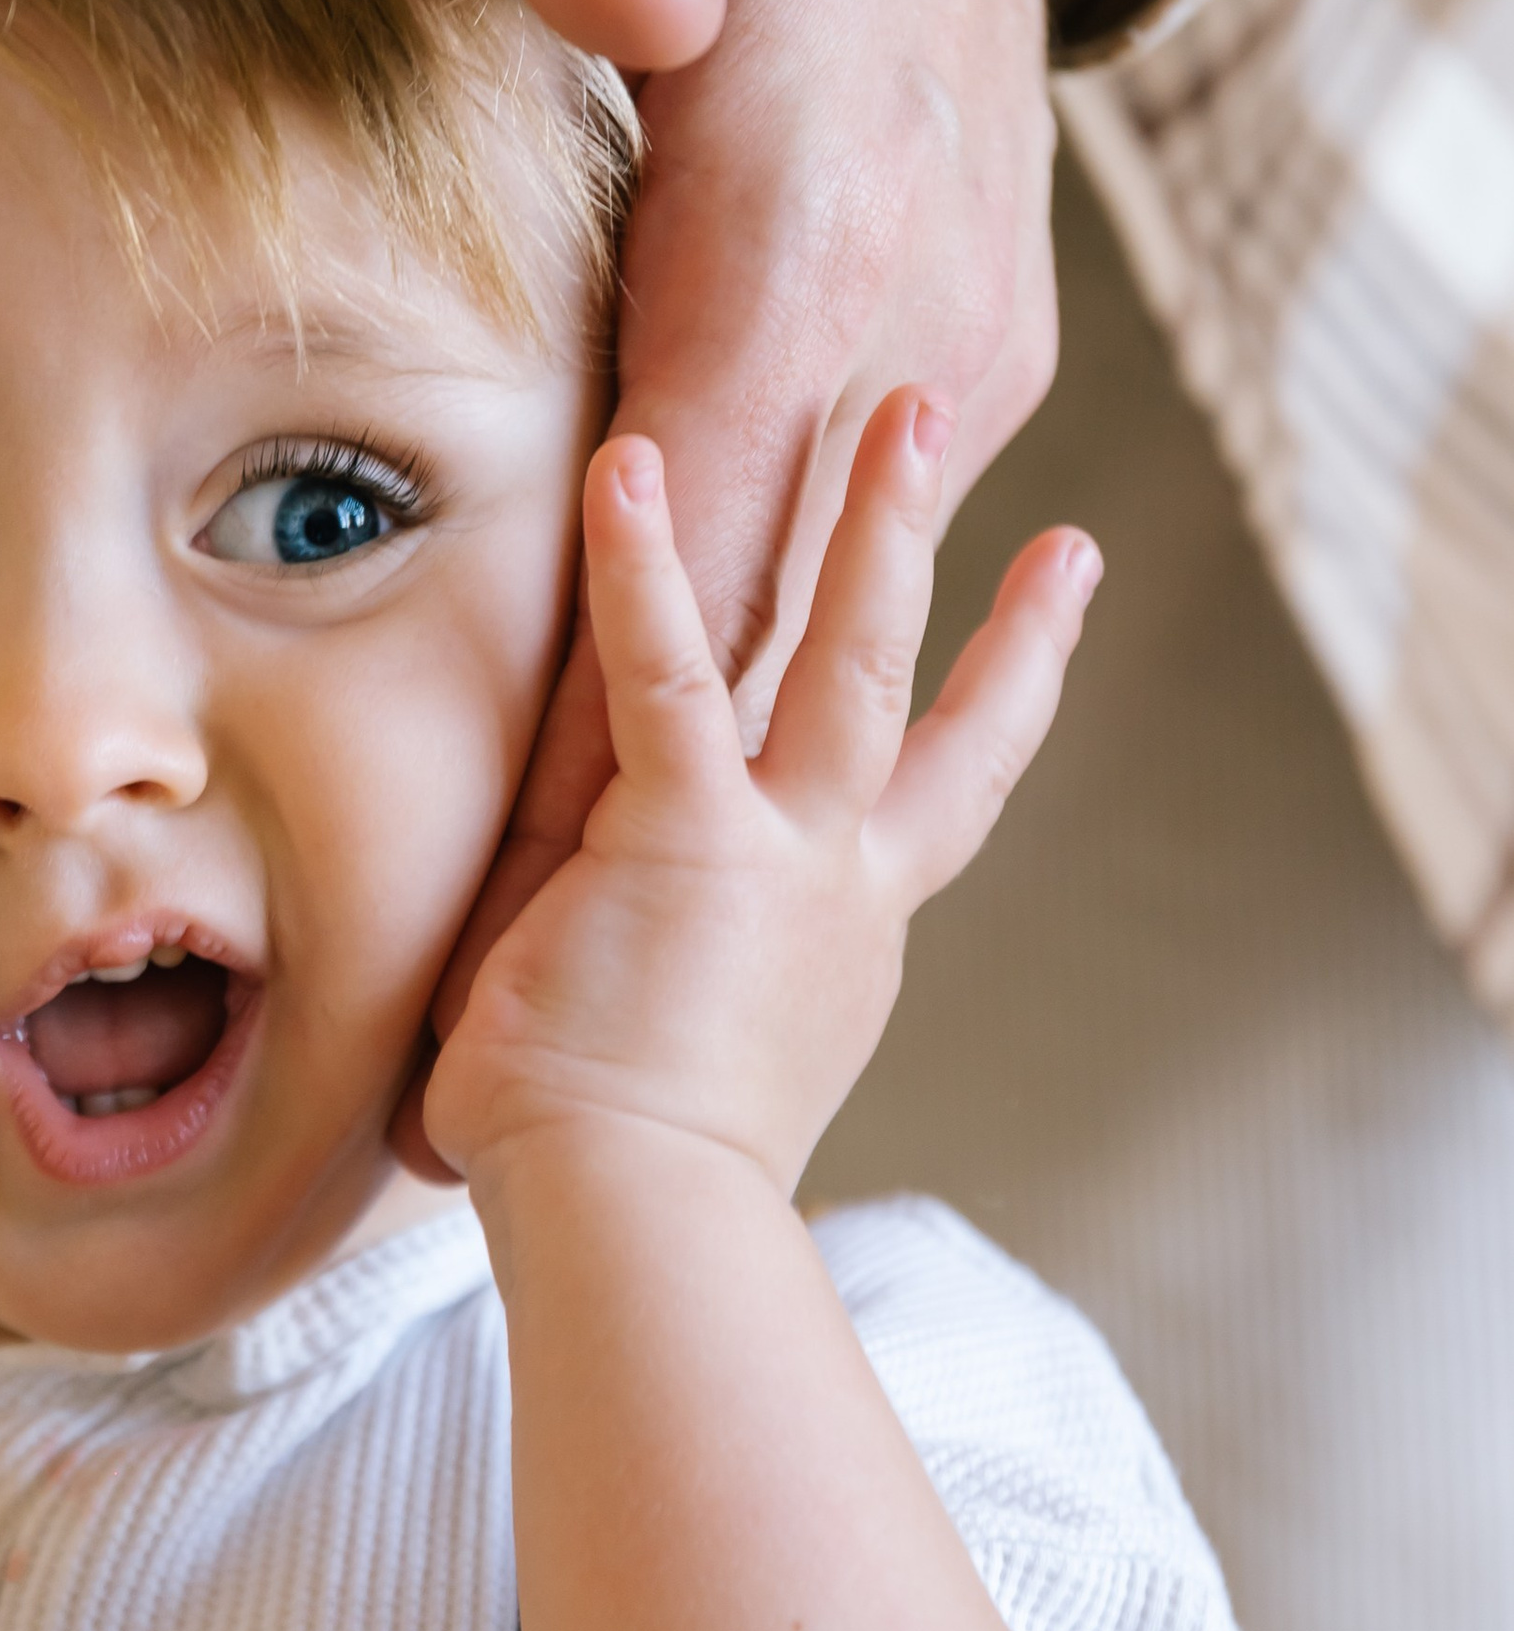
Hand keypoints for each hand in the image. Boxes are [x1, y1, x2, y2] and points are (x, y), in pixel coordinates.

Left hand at [395, 0, 1077, 1174]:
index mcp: (803, 213)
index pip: (689, 514)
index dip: (595, 722)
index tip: (507, 912)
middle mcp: (893, 315)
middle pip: (742, 626)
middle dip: (614, 843)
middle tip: (480, 1047)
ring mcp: (930, 342)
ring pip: (792, 617)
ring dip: (672, 798)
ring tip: (537, 994)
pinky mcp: (930, 336)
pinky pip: (819, 542)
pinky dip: (724, 678)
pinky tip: (636, 801)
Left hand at [423, 388, 1097, 1203]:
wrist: (637, 1223)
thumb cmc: (621, 1188)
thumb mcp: (689, 1071)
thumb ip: (666, 1009)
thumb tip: (580, 1053)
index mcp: (849, 935)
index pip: (946, 792)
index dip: (1005, 694)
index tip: (1050, 613)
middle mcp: (842, 883)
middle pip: (934, 707)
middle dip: (992, 593)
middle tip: (1050, 504)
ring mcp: (779, 853)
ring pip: (852, 656)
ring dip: (883, 525)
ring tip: (909, 408)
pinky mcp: (684, 835)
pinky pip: (667, 670)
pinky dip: (644, 564)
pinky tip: (627, 463)